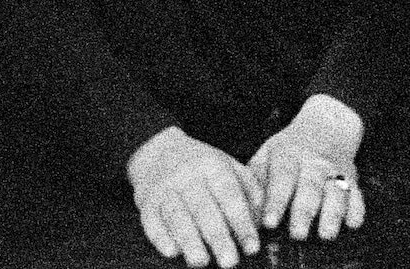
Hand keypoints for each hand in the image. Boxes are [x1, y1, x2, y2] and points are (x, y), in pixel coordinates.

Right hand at [127, 127, 261, 268]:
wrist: (159, 151)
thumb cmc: (202, 167)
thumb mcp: (229, 167)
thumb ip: (250, 190)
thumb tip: (264, 220)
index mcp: (213, 165)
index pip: (230, 195)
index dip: (242, 222)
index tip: (252, 247)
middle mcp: (187, 175)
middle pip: (204, 208)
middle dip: (217, 237)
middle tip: (230, 262)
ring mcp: (164, 188)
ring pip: (177, 215)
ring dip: (189, 240)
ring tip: (201, 262)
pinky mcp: (146, 202)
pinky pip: (151, 220)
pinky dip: (160, 237)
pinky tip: (171, 252)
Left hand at [247, 95, 365, 242]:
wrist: (324, 127)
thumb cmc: (287, 152)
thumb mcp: (266, 156)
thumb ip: (255, 182)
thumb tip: (244, 212)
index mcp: (288, 155)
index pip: (281, 177)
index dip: (276, 201)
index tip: (269, 223)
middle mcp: (313, 163)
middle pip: (310, 187)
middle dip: (304, 212)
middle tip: (298, 235)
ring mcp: (334, 171)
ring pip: (335, 192)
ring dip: (332, 214)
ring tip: (326, 235)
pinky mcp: (352, 179)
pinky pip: (357, 194)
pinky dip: (356, 209)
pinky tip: (353, 223)